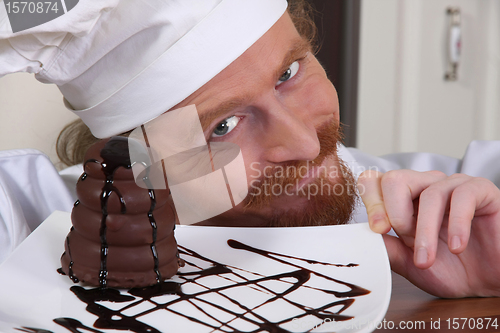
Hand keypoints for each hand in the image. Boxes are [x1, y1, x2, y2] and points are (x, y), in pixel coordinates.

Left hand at [357, 170, 499, 297]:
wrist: (492, 283)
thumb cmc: (453, 269)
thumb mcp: (411, 264)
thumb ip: (388, 248)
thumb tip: (363, 236)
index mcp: (403, 200)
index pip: (374, 180)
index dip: (371, 202)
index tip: (378, 230)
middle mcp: (424, 187)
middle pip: (394, 178)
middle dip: (395, 214)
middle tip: (407, 241)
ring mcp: (452, 185)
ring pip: (427, 193)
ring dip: (425, 231)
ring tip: (428, 259)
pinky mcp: (481, 190)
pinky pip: (462, 196)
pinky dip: (457, 224)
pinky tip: (457, 247)